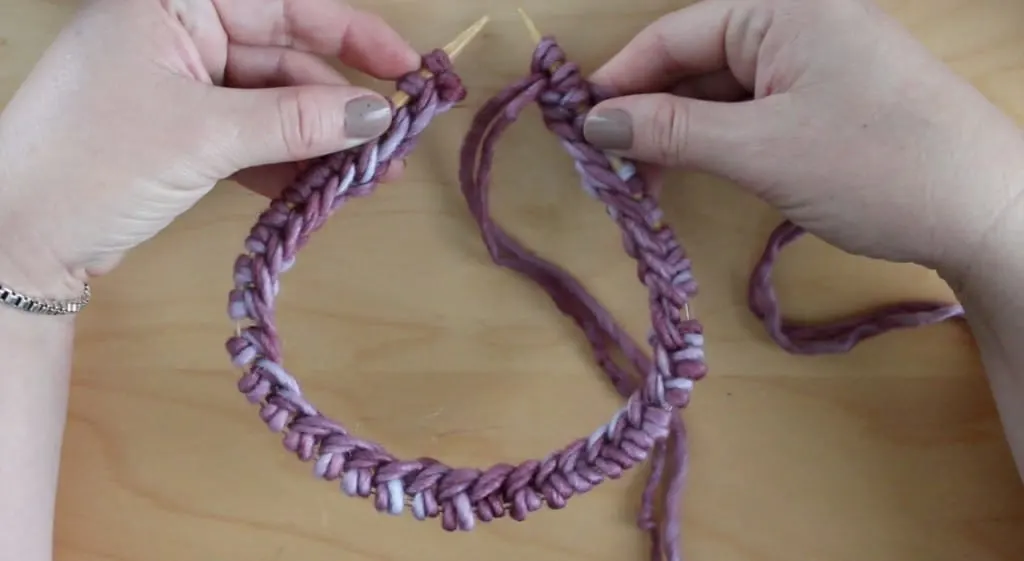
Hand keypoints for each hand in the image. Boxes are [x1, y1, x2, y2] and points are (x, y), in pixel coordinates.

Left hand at [0, 0, 419, 297]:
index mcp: (175, 1)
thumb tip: (380, 115)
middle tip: (393, 144)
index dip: (353, 33)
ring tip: (368, 181)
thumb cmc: (93, 162)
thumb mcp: (203, 136)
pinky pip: (252, 136)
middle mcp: (180, 31)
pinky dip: (286, 163)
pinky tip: (322, 192)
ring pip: (274, 103)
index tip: (408, 68)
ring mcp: (181, 83)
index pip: (285, 2)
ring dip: (319, 143)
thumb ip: (296, 121)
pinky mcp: (182, 130)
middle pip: (285, 56)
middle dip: (339, 104)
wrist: (17, 239)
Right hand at [583, 0, 1023, 283]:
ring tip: (645, 180)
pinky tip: (693, 171)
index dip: (622, 81)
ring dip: (681, 133)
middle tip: (611, 167)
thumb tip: (594, 123)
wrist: (986, 212)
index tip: (580, 128)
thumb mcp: (760, 150)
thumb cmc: (877, 166)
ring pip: (724, 90)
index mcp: (784, 7)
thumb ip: (671, 131)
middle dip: (650, 112)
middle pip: (697, 60)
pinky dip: (719, 142)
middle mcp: (799, 22)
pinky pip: (755, 110)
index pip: (675, 34)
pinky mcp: (831, 99)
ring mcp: (818, 61)